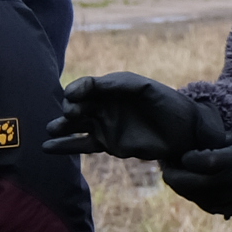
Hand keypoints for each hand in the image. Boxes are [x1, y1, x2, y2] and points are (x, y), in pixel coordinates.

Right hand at [48, 70, 225, 162]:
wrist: (184, 130)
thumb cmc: (166, 103)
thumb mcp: (144, 88)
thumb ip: (118, 84)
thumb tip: (93, 85)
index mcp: (109, 88)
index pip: (85, 86)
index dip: (77, 89)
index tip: (73, 95)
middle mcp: (102, 105)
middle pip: (76, 105)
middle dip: (70, 108)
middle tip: (72, 113)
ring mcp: (102, 125)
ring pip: (73, 125)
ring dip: (60, 126)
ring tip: (52, 129)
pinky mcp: (106, 144)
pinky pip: (80, 145)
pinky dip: (63, 146)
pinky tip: (47, 147)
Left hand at [159, 139, 231, 218]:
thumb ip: (216, 143)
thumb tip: (193, 140)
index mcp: (231, 162)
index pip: (194, 161)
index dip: (186, 157)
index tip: (186, 153)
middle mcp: (225, 183)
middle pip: (184, 182)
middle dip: (171, 173)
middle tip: (167, 164)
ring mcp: (224, 200)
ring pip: (189, 194)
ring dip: (180, 184)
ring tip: (178, 172)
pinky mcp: (224, 211)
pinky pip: (200, 202)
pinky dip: (192, 193)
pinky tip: (192, 184)